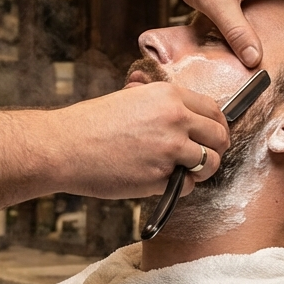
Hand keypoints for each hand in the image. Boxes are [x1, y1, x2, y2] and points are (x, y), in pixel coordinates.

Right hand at [51, 82, 229, 198]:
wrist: (64, 146)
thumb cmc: (90, 123)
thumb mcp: (129, 97)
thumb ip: (160, 103)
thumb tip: (180, 110)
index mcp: (169, 96)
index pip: (214, 110)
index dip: (217, 125)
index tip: (212, 136)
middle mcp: (175, 120)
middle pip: (220, 137)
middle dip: (216, 149)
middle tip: (203, 157)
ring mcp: (170, 150)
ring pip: (211, 163)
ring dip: (202, 171)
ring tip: (183, 172)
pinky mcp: (161, 177)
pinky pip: (187, 185)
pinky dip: (178, 187)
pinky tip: (160, 181)